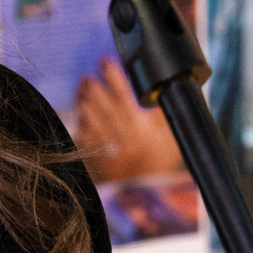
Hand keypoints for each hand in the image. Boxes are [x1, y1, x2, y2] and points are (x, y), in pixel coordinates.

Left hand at [73, 59, 184, 183]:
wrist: (150, 191)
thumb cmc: (162, 160)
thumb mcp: (171, 135)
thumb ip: (162, 113)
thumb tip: (159, 90)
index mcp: (140, 127)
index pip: (124, 95)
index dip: (113, 76)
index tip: (106, 62)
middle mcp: (122, 135)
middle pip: (103, 105)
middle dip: (95, 86)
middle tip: (89, 74)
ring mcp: (108, 146)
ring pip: (91, 118)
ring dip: (85, 99)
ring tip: (83, 85)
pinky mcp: (98, 155)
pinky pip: (85, 134)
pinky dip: (81, 119)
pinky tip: (81, 108)